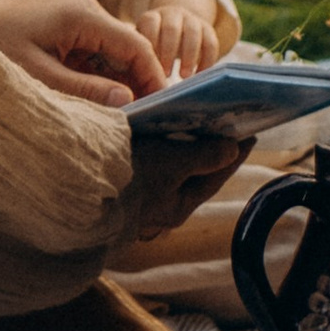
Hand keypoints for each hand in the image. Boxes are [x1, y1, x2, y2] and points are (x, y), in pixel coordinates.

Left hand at [0, 0, 167, 106]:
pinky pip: (95, 52)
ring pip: (112, 51)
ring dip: (119, 81)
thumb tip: (128, 101)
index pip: (134, 44)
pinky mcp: (68, 25)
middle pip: (127, 47)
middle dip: (138, 81)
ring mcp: (78, 14)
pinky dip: (101, 76)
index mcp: (82, 13)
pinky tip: (105, 102)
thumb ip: (84, 90)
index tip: (165, 105)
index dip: (152, 75)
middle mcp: (86, 7)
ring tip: (131, 115)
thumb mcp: (39, 76)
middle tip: (151, 117)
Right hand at [115, 129, 253, 247]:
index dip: (235, 154)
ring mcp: (145, 198)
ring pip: (176, 170)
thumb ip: (201, 157)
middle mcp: (164, 207)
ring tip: (200, 124)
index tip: (252, 133)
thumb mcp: (168, 164)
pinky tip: (164, 132)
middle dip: (212, 149)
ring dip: (188, 148)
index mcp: (178, 206)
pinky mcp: (128, 186)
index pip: (216, 176)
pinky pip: (156, 165)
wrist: (78, 194)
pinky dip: (166, 149)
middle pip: (197, 174)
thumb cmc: (126, 181)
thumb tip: (232, 149)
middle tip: (228, 123)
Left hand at [136, 0, 227, 81]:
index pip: (150, 24)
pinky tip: (200, 75)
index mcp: (152, 17)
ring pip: (193, 32)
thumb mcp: (144, 45)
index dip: (151, 44)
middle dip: (168, 52)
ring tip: (184, 77)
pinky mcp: (208, 29)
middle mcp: (172, 14)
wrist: (177, 26)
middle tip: (165, 75)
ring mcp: (191, 19)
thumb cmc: (153, 46)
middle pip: (171, 29)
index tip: (149, 66)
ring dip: (189, 56)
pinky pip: (211, 42)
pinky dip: (207, 59)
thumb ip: (139, 57)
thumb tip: (132, 85)